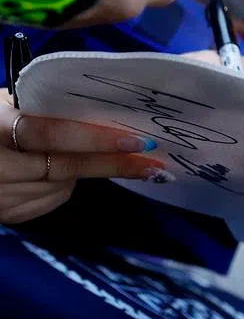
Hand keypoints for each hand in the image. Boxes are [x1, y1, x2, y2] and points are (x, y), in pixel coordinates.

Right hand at [0, 93, 167, 223]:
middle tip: (153, 162)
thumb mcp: (8, 103)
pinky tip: (67, 173)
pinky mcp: (5, 215)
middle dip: (113, 163)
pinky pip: (50, 201)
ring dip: (88, 172)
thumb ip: (46, 106)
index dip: (97, 139)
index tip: (137, 140)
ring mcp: (0, 195)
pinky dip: (65, 187)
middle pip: (64, 167)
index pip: (53, 133)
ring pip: (61, 186)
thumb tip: (105, 106)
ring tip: (108, 158)